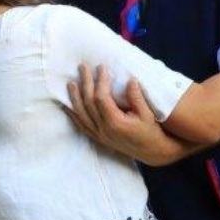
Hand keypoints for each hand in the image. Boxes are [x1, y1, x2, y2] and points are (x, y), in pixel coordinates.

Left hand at [65, 63, 188, 166]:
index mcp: (116, 123)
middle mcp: (104, 130)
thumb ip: (136, 97)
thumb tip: (130, 80)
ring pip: (81, 115)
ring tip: (71, 83)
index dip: (100, 81)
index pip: (101, 98)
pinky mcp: (98, 139)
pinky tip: (67, 107)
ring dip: (75, 97)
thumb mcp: (147, 113)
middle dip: (85, 83)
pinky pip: (81, 126)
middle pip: (88, 103)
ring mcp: (99, 135)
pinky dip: (73, 115)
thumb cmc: (151, 131)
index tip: (101, 67)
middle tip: (82, 67)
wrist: (152, 152)